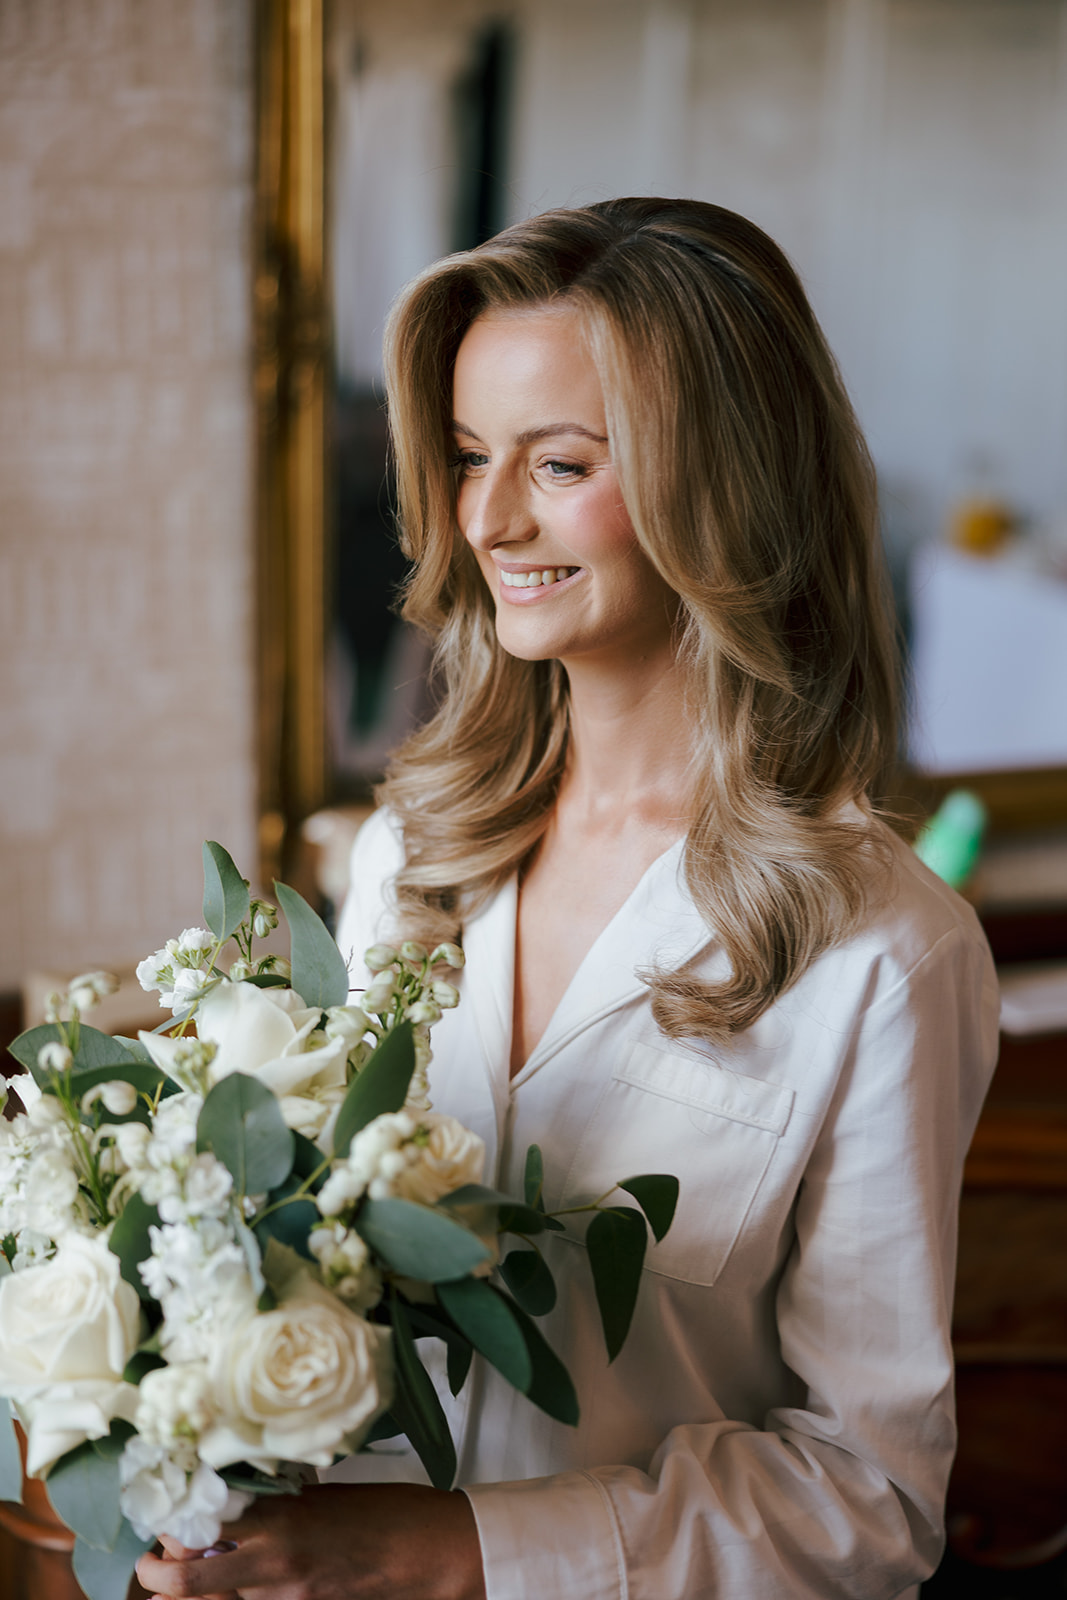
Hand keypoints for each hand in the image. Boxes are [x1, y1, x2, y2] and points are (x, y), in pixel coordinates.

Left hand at [136, 1483, 486, 1599]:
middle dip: (161, 1571)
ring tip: (183, 1574)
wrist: (428, 1553)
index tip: (165, 1516)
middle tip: (151, 1562)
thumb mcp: (322, 1494)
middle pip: (190, 1576)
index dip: (173, 1524)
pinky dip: (230, 1598)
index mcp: (281, 1516)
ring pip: (217, 1599)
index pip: (201, 1523)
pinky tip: (230, 1587)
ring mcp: (285, 1595)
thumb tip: (232, 1502)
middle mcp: (274, 1559)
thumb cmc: (385, 1511)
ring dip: (195, 1589)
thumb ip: (274, 1502)